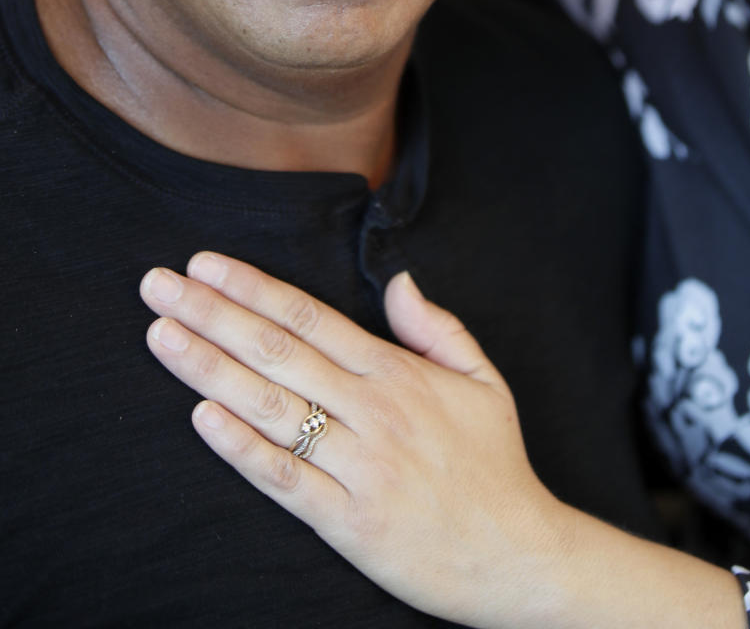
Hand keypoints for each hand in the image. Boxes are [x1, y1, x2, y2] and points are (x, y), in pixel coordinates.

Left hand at [139, 253, 574, 626]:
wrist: (520, 556)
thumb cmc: (496, 466)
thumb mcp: (485, 380)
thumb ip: (436, 327)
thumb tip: (398, 279)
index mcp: (399, 374)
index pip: (311, 318)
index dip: (253, 287)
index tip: (204, 264)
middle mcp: (374, 412)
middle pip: (278, 351)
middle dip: (212, 313)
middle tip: (157, 285)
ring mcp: (359, 467)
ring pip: (272, 407)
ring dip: (210, 368)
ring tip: (162, 336)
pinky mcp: (349, 523)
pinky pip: (286, 479)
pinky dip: (242, 448)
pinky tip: (202, 418)